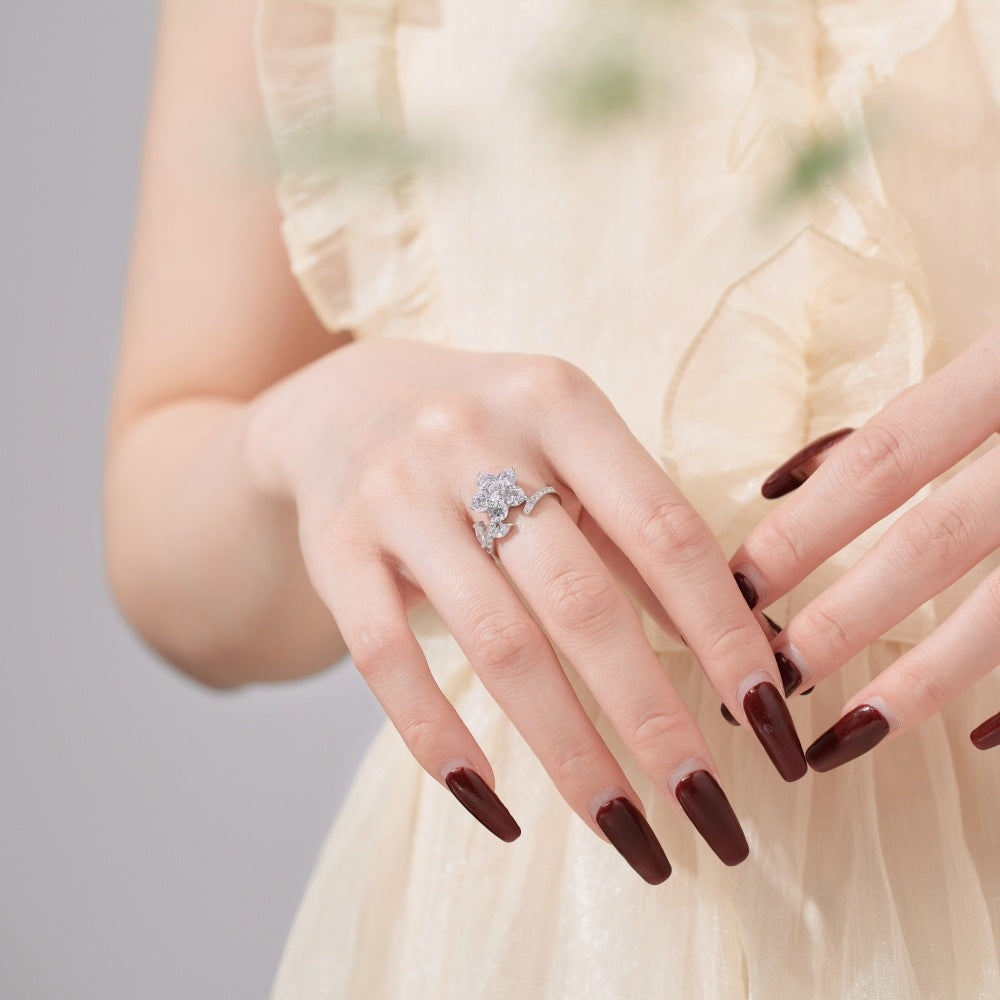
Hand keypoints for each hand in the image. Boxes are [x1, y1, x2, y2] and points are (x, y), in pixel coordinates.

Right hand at [245, 337, 805, 880]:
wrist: (347, 402)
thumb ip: (640, 538)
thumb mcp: (569, 452)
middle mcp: (474, 438)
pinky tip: (496, 807)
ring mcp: (395, 493)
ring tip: (625, 830)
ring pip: (495, 644)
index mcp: (557, 402)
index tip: (770, 721)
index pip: (664, 531)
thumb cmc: (489, 438)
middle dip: (654, 718)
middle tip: (710, 810)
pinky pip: (386, 660)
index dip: (723, 633)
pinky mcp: (333, 547)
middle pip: (581, 600)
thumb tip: (744, 646)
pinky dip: (441, 741)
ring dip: (569, 752)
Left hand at [729, 328, 999, 769]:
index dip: (806, 528)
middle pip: (941, 540)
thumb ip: (906, 423)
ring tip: (846, 735)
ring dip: (927, 680)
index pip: (887, 459)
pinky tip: (981, 737)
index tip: (734, 589)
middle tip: (771, 677)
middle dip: (848, 615)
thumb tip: (784, 480)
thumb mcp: (991, 362)